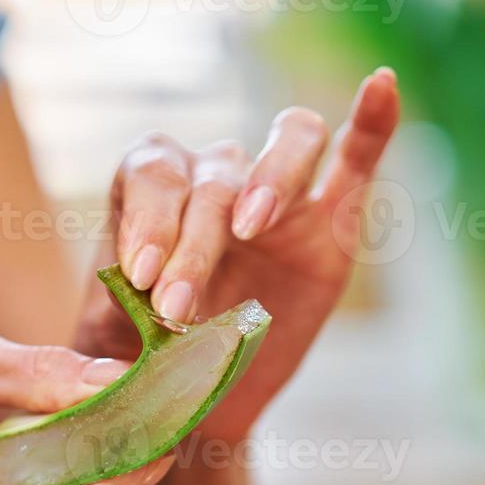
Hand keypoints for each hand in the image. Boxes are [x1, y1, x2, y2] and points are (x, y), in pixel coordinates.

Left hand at [76, 69, 401, 440]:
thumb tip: (104, 370)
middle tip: (177, 310)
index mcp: (149, 193)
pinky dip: (371, 122)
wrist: (192, 397)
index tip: (141, 275)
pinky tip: (380, 87)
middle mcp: (212, 177)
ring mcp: (276, 193)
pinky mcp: (331, 219)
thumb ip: (111, 343)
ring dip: (270, 177)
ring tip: (251, 228)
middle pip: (214, 178)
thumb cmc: (142, 362)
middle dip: (194, 244)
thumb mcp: (115, 353)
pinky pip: (357, 156)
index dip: (148, 217)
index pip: (152, 173)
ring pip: (288, 140)